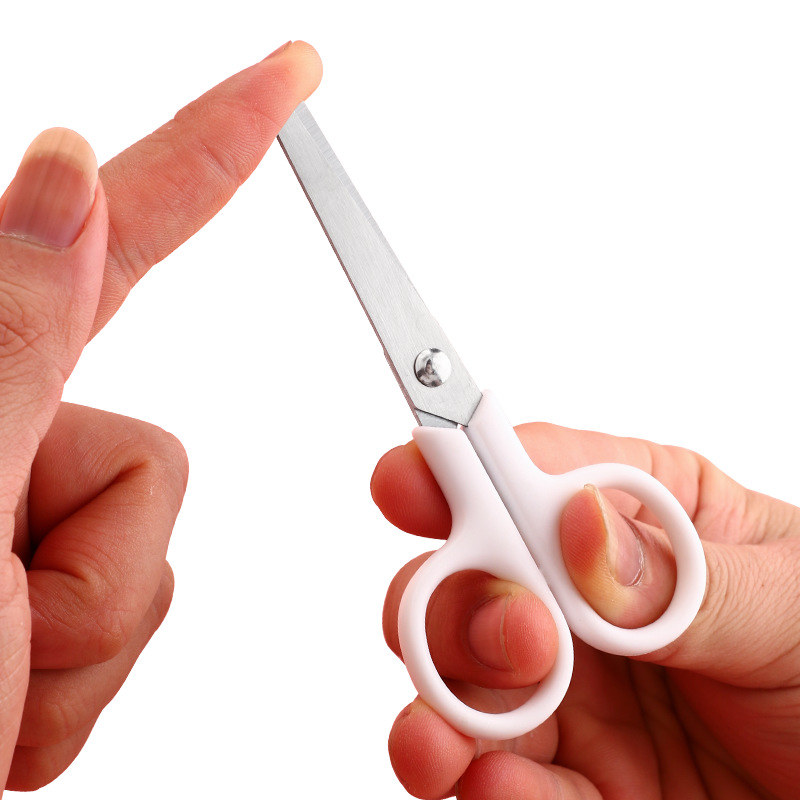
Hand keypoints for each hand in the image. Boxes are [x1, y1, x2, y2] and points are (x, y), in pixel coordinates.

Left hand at [0, 41, 321, 791]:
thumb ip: (12, 333)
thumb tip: (66, 171)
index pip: (125, 231)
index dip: (216, 145)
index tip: (288, 83)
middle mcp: (7, 435)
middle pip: (158, 460)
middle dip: (99, 567)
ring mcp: (34, 517)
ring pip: (157, 554)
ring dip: (85, 635)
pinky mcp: (58, 585)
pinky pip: (141, 612)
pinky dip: (78, 677)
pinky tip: (0, 696)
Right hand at [373, 422, 799, 798]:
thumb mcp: (790, 606)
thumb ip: (681, 576)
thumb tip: (578, 523)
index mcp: (643, 524)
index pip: (532, 474)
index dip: (462, 467)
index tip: (408, 481)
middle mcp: (589, 604)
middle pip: (473, 577)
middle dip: (458, 599)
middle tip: (515, 636)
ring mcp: (574, 696)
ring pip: (457, 681)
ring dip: (437, 702)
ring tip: (443, 737)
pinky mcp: (572, 786)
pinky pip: (498, 780)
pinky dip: (481, 782)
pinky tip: (492, 783)